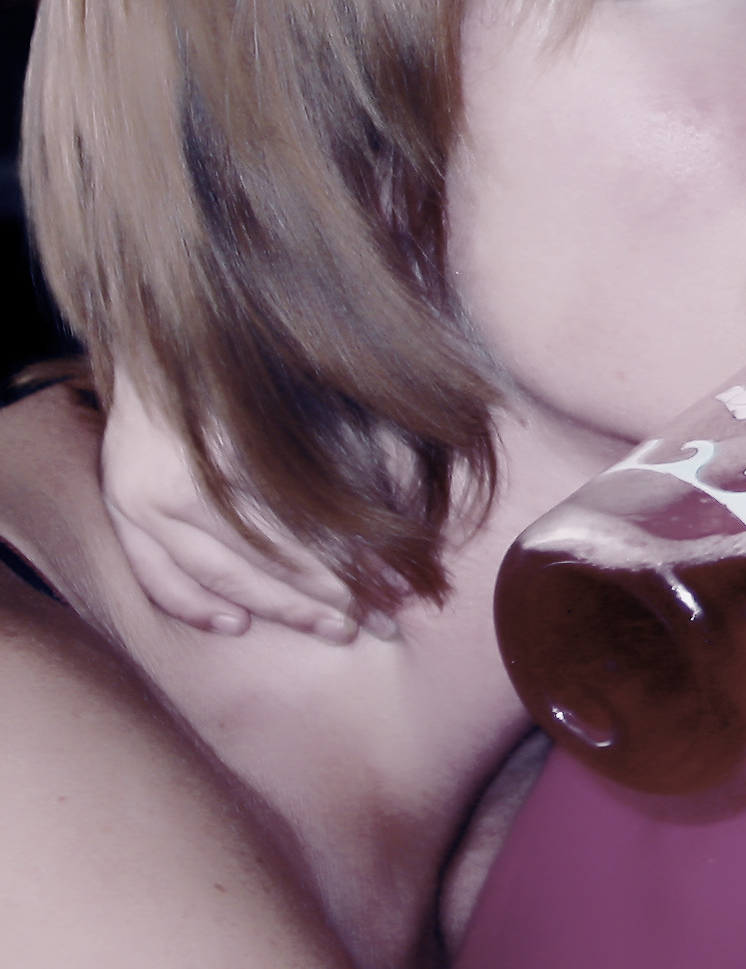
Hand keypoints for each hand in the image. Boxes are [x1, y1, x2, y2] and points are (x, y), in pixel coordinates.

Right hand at [101, 372, 386, 644]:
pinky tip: (238, 624)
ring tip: (334, 630)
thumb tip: (403, 512)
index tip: (399, 586)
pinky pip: (155, 576)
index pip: (304, 527)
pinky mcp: (119, 510)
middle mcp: (178, 483)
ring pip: (219, 578)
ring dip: (281, 610)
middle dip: (330, 597)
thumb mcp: (309, 396)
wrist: (156, 338)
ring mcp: (139, 502)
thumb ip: (354, 448)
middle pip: (266, 561)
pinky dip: (194, 605)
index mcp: (228, 451)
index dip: (356, 562)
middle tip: (381, 623)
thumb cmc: (247, 366)